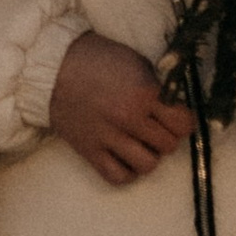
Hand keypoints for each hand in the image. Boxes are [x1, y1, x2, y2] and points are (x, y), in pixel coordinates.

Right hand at [47, 31, 192, 184]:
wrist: (52, 67)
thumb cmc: (97, 59)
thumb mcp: (136, 62)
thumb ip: (158, 87)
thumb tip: (176, 107)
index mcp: (143, 93)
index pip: (182, 123)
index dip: (182, 120)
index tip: (176, 116)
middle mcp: (128, 118)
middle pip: (168, 145)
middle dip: (167, 136)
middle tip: (156, 126)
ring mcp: (108, 138)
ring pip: (148, 165)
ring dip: (149, 155)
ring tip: (142, 143)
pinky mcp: (90, 151)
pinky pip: (118, 176)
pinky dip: (127, 171)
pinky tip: (126, 157)